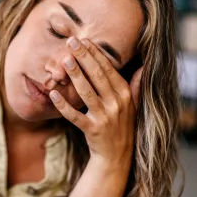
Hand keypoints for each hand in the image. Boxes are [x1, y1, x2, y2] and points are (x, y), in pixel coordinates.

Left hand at [50, 37, 142, 170]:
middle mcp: (117, 104)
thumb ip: (137, 86)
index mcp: (125, 95)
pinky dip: (64, 106)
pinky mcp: (92, 130)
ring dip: (75, 75)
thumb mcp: (134, 106)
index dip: (96, 54)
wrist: (117, 156)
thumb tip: (144, 67)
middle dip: (84, 57)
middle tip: (71, 42)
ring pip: (87, 93)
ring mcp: (104, 118)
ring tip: (64, 60)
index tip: (85, 40)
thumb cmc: (123, 127)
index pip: (109, 70)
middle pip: (97, 76)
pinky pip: (75, 116)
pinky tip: (52, 94)